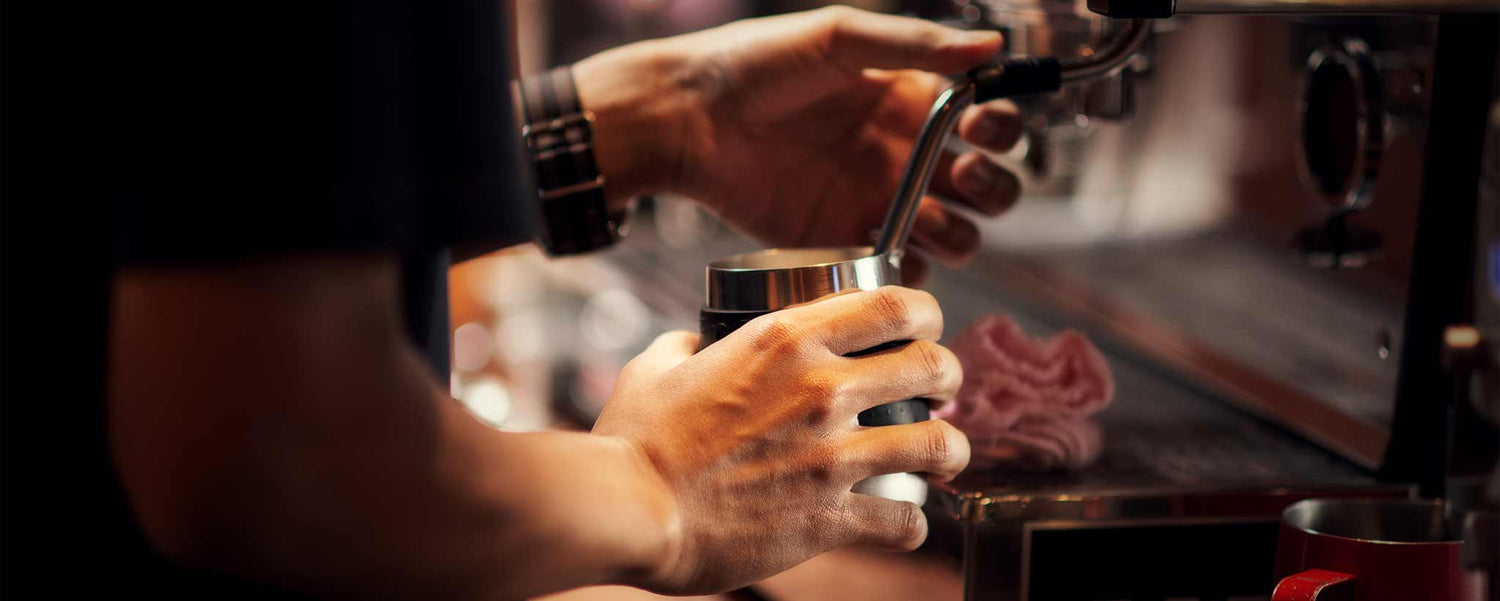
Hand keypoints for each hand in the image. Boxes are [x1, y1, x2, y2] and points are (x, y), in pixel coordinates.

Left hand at [576, 7, 1023, 280]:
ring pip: (955, 237)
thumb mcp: (838, 38)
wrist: (687, 119)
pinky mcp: (842, 244)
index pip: (988, 125)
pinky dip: (909, 276)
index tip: (981, 128)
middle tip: (963, 177)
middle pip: (986, 190)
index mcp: (912, 103)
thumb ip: (914, 43)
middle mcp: (904, 157)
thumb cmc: (756, 64)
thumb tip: (992, 46)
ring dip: (960, 235)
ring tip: (924, 216)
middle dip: (994, 189)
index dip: (1001, 131)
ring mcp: (876, 205)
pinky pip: (896, 274)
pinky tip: (891, 256)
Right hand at [591, 287, 969, 593]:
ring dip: (951, 449)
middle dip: (949, 375)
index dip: (925, 311)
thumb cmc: (636, 440)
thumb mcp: (655, 367)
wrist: (629, 509)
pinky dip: (913, 524)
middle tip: (941, 388)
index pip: (893, 304)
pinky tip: (906, 523)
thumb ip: (687, 346)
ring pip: (938, 444)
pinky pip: (904, 520)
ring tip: (946, 456)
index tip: (925, 325)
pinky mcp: (828, 518)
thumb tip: (695, 343)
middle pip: (932, 365)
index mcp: (786, 340)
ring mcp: (831, 456)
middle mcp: (821, 390)